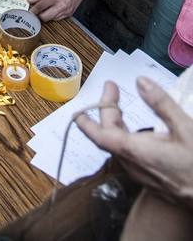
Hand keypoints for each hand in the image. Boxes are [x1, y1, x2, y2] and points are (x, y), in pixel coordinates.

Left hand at [29, 0, 85, 20]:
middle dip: (39, 15)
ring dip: (47, 15)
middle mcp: (61, 6)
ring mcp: (66, 11)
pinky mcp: (70, 14)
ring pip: (51, 19)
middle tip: (37, 10)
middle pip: (44, 18)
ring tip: (46, 8)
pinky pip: (58, 19)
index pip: (39, 8)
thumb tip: (31, 1)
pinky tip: (54, 9)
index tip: (28, 11)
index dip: (32, 10)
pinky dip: (54, 15)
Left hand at [76, 78, 192, 206]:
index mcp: (136, 151)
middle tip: (112, 89)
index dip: (87, 120)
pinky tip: (135, 131)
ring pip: (118, 147)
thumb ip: (161, 104)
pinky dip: (125, 137)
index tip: (80, 104)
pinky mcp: (151, 180)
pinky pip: (129, 156)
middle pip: (109, 136)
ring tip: (119, 106)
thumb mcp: (185, 128)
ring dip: (115, 124)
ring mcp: (142, 175)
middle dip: (107, 110)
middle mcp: (134, 165)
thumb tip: (141, 82)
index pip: (100, 136)